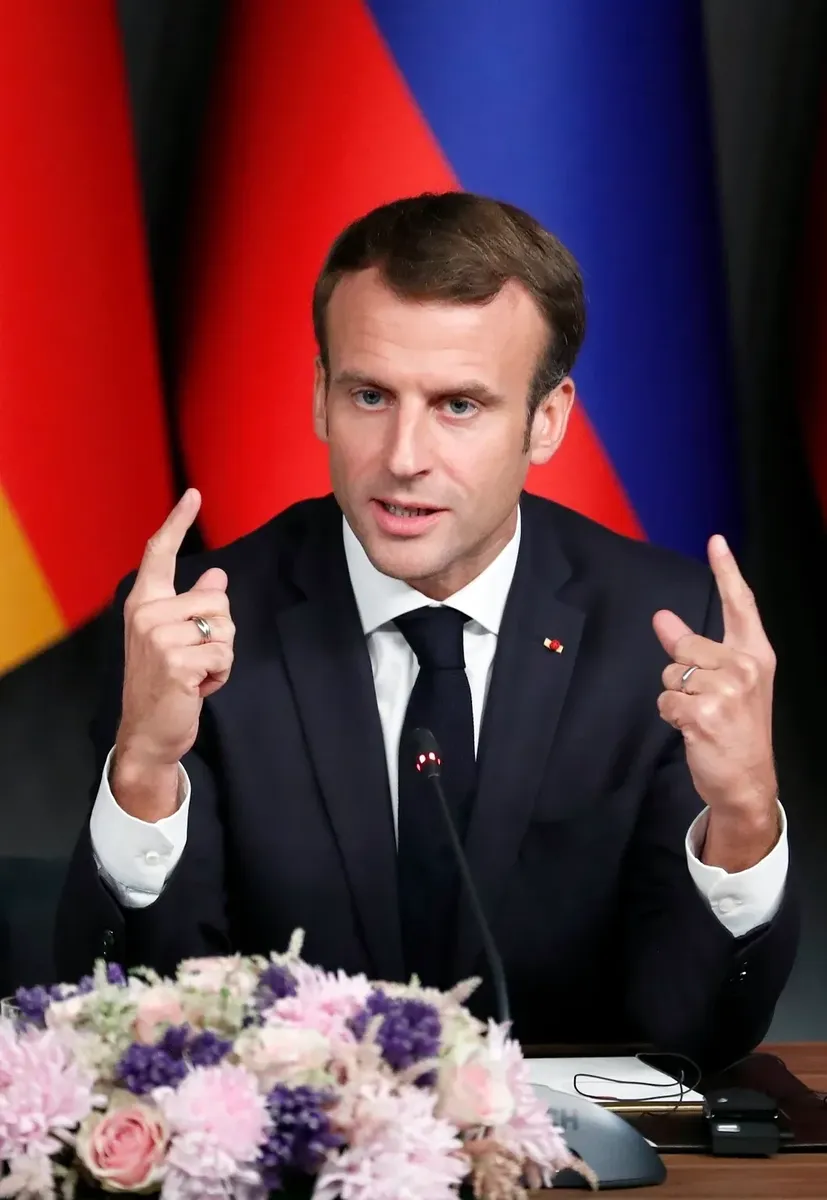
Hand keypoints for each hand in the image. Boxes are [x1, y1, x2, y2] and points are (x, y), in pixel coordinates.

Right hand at [113, 489, 234, 819]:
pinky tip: (198, 687)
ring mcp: (159, 636)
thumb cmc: (164, 684)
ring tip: (196, 673)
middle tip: (195, 659)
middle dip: (221, 632)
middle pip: (218, 599)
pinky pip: (224, 654)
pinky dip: (221, 674)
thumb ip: (192, 606)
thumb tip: (218, 576)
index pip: (160, 553)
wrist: (148, 732)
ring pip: (226, 627)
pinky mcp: (176, 661)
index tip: (194, 494)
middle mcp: (147, 614)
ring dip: (222, 656)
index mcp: (144, 603)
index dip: (177, 521)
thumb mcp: (174, 639)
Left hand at [653, 535, 777, 869]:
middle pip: (684, 647)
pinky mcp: (703, 712)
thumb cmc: (736, 730)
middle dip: (681, 673)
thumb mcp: (726, 684)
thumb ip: (696, 649)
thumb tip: (661, 617)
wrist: (748, 782)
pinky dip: (669, 716)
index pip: (741, 605)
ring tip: (701, 717)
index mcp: (756, 655)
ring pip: (670, 675)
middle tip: (705, 701)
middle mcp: (744, 667)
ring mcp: (725, 690)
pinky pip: (664, 700)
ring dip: (675, 697)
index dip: (727, 571)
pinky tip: (692, 730)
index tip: (716, 541)